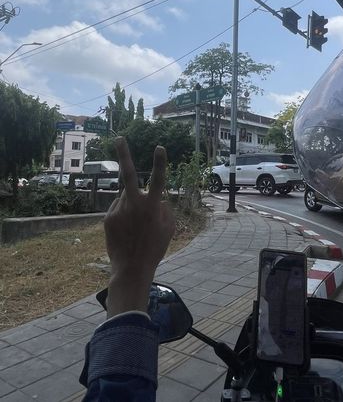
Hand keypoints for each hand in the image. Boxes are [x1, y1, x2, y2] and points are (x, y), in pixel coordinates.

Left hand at [104, 137, 174, 316]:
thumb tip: (157, 197)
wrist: (131, 269)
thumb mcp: (169, 228)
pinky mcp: (108, 217)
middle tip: (119, 138)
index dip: (160, 163)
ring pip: (125, 197)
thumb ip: (165, 208)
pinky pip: (117, 208)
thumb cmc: (155, 248)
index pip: (158, 180)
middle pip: (128, 174)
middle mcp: (134, 204)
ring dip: (131, 203)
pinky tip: (126, 230)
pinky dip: (123, 214)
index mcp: (152, 206)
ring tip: (135, 225)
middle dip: (124, 154)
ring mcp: (119, 210)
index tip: (159, 147)